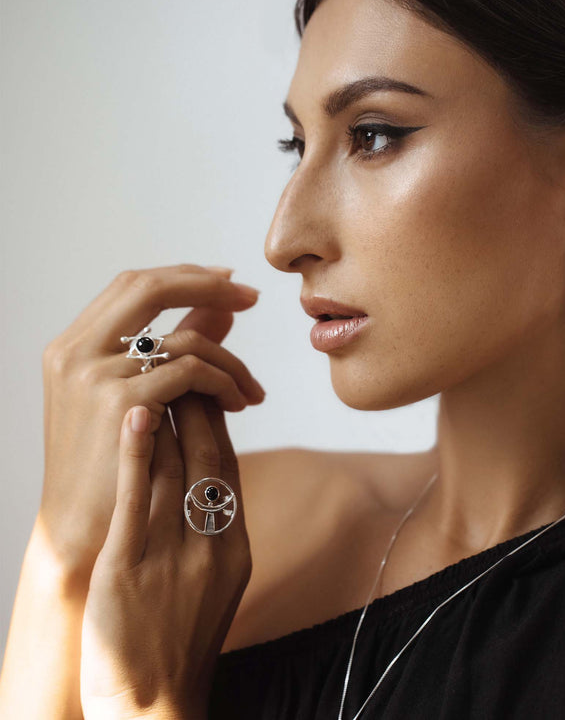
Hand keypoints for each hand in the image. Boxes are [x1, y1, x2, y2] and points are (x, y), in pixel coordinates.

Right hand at [40, 264, 263, 580]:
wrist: (85, 529)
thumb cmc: (111, 466)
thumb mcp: (134, 399)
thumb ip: (172, 349)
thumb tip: (220, 308)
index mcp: (72, 346)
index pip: (133, 285)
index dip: (185, 276)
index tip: (228, 283)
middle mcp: (76, 351)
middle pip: (150, 287)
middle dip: (208, 285)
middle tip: (251, 297)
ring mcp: (95, 374)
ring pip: (184, 339)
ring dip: (229, 361)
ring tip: (251, 391)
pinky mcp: (122, 402)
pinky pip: (191, 372)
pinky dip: (223, 383)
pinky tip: (238, 404)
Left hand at [81, 401, 250, 719]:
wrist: (156, 706)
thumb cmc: (181, 642)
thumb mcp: (217, 584)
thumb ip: (218, 532)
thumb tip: (212, 484)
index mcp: (234, 546)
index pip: (227, 465)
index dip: (217, 419)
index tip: (204, 386)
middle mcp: (212, 543)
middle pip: (208, 454)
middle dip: (198, 400)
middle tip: (185, 360)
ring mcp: (173, 554)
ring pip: (176, 467)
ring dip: (169, 413)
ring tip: (157, 372)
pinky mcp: (130, 568)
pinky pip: (139, 498)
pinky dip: (140, 450)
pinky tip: (136, 413)